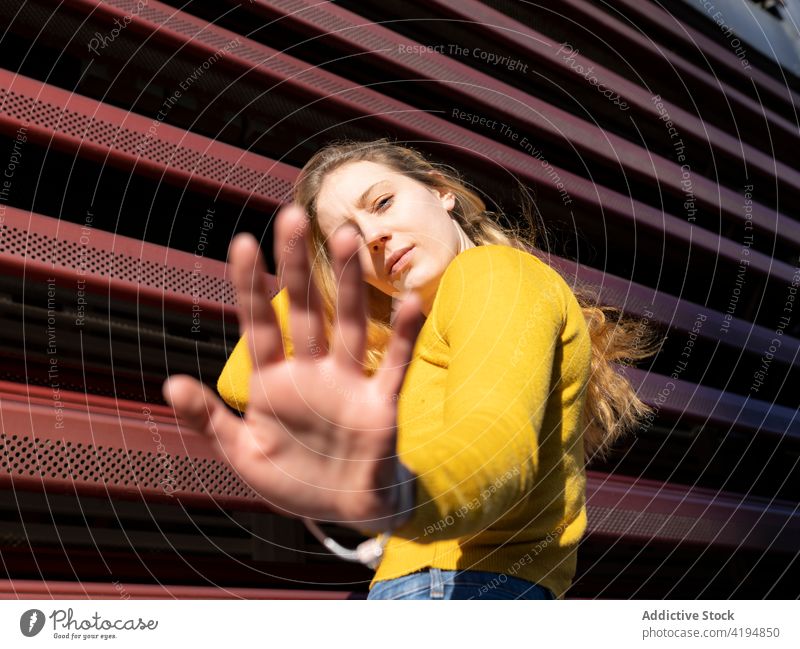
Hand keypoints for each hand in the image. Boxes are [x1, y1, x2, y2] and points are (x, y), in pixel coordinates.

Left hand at [163, 204, 424, 533]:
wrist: (346, 507)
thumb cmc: (293, 477)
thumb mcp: (244, 453)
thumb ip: (208, 420)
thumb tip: (169, 383)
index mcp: (273, 383)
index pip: (259, 324)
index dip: (251, 286)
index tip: (244, 243)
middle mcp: (312, 372)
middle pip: (305, 309)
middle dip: (297, 266)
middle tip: (292, 216)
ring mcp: (348, 383)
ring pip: (350, 324)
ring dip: (349, 284)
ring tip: (346, 237)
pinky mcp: (381, 402)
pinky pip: (396, 364)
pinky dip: (404, 335)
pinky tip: (409, 301)